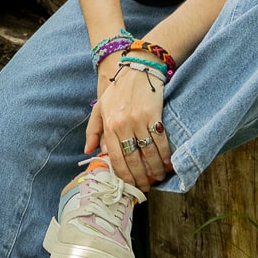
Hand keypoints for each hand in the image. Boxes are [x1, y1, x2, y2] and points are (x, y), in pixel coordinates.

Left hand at [85, 60, 173, 188]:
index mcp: (109, 125)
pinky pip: (160, 141)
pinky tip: (167, 164)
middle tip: (145, 188)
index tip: (130, 186)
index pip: (115, 158)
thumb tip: (89, 151)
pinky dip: (165, 155)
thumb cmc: (118, 90)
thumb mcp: (100, 108)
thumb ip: (93, 130)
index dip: (124, 176)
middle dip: (140, 178)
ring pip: (148, 153)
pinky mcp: (154, 115)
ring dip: (155, 169)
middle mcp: (123, 125)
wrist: (138, 69)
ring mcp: (139, 120)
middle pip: (133, 159)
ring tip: (157, 178)